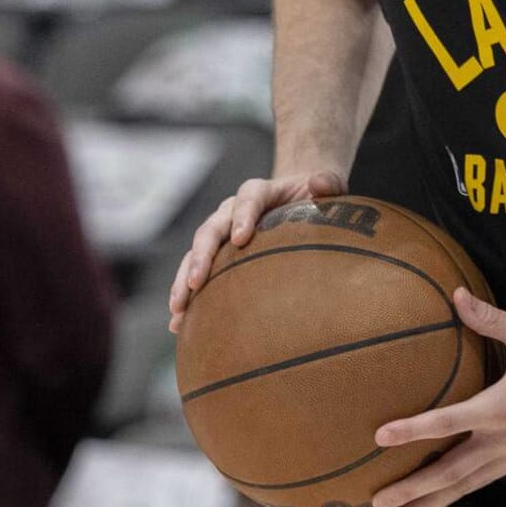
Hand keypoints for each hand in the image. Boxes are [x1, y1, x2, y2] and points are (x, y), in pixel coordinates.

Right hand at [166, 169, 345, 331]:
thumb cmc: (314, 196)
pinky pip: (197, 272)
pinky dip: (187, 295)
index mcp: (259, 192)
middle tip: (195, 282)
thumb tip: (320, 183)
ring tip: (178, 309)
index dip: (244, 215)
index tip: (240, 238)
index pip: (249, 197)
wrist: (296, 198)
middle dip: (201, 256)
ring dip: (184, 280)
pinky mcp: (217, 254)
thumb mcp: (327, 184)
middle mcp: (232, 210)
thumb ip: (327, 182)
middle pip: (211, 228)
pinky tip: (180, 324)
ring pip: (196, 253)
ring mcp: (221, 232)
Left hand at [368, 289, 505, 506]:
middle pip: (450, 471)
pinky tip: (436, 503)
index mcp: (503, 406)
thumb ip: (488, 318)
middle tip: (375, 500)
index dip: (412, 430)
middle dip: (411, 488)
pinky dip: (455, 495)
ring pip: (464, 485)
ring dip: (428, 502)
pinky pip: (481, 482)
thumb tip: (454, 295)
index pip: (448, 422)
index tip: (379, 436)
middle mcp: (505, 439)